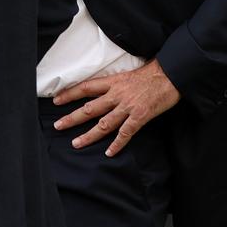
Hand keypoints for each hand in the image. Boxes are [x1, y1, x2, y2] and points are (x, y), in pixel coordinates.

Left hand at [52, 59, 180, 156]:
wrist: (170, 74)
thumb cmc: (150, 73)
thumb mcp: (126, 74)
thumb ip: (113, 84)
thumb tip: (101, 90)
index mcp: (112, 82)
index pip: (85, 88)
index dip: (69, 94)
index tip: (56, 100)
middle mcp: (116, 95)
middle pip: (90, 108)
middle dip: (72, 118)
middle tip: (57, 125)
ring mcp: (128, 107)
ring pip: (104, 123)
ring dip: (89, 135)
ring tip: (76, 143)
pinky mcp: (140, 116)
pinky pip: (126, 132)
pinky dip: (117, 144)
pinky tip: (109, 152)